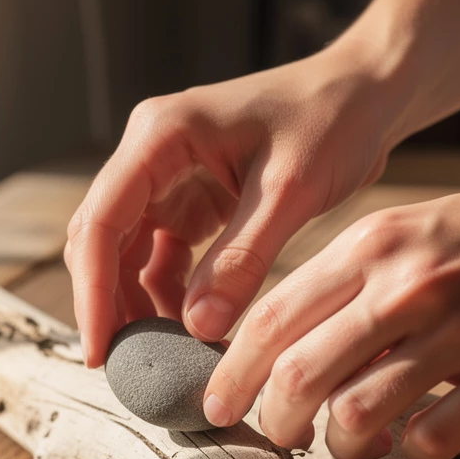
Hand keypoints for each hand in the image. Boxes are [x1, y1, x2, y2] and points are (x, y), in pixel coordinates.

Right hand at [65, 40, 403, 366]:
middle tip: (123, 365)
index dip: (92, 290)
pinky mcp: (190, 200)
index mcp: (160, 136)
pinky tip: (190, 330)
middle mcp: (151, 154)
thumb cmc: (334, 120)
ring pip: (127, 254)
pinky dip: (169, 295)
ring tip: (162, 355)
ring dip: (137, 303)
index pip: (101, 221)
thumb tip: (197, 330)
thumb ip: (241, 260)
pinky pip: (162, 257)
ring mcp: (167, 178)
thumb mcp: (290, 192)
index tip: (99, 348)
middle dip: (107, 303)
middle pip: (102, 240)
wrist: (367, 94)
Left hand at [202, 160, 459, 458]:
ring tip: (348, 443)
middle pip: (301, 373)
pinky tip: (412, 440)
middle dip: (273, 419)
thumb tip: (272, 353)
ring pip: (357, 415)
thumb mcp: (405, 235)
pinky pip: (431, 439)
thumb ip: (340, 288)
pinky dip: (408, 453)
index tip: (215, 405)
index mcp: (372, 246)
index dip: (231, 372)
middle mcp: (409, 285)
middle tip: (277, 434)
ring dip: (338, 446)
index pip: (274, 318)